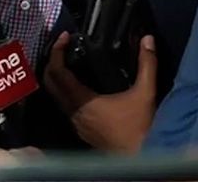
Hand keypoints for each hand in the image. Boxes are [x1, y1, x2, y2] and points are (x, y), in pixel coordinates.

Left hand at [43, 32, 157, 152]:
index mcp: (82, 101)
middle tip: (62, 46)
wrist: (144, 159)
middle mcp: (73, 113)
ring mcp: (76, 123)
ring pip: (56, 96)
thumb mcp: (146, 93)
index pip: (58, 72)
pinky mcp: (82, 130)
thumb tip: (147, 39)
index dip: (57, 51)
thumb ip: (147, 64)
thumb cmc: (143, 128)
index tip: (64, 37)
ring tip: (68, 61)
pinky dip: (65, 91)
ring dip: (58, 77)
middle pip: (50, 83)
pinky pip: (65, 106)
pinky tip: (80, 85)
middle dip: (53, 61)